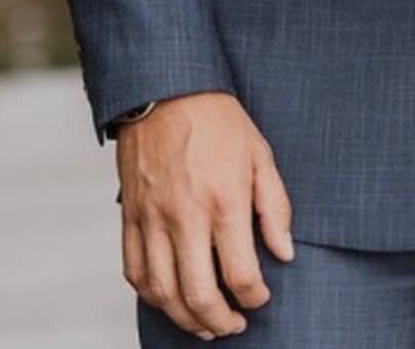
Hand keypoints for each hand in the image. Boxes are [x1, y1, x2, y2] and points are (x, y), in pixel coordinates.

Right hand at [116, 91, 293, 339]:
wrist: (167, 90)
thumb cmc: (219, 121)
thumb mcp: (260, 155)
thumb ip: (274, 207)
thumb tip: (284, 252)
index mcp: (224, 201)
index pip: (241, 272)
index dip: (255, 296)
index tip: (261, 297)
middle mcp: (185, 217)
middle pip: (198, 295)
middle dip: (219, 321)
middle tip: (234, 325)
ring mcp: (153, 220)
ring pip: (163, 293)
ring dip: (184, 318)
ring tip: (204, 324)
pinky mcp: (130, 217)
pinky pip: (134, 271)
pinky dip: (151, 295)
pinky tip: (169, 298)